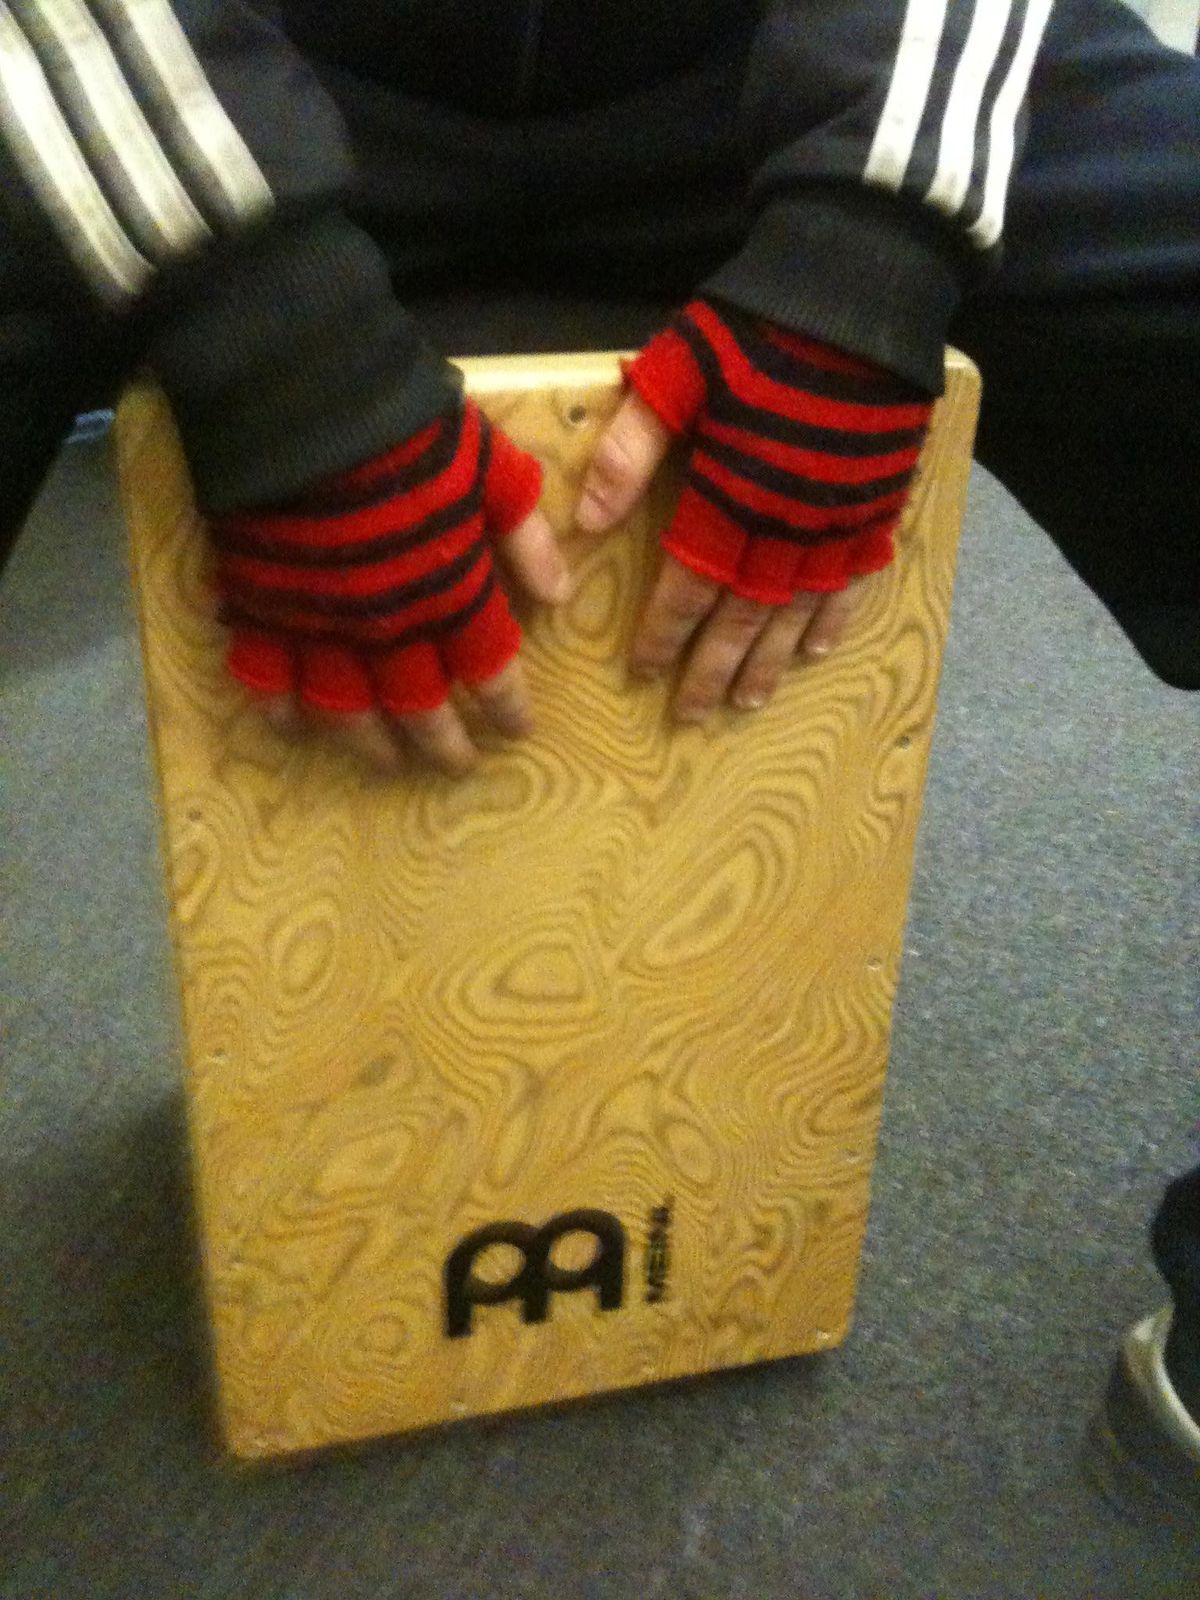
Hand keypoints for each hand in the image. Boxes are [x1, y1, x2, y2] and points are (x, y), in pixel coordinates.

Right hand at [210, 399, 569, 774]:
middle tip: (458, 765)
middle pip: (418, 707)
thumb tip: (559, 595)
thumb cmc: (409, 428)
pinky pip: (264, 676)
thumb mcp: (490, 465)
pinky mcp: (260, 606)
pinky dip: (277, 707)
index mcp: (450, 591)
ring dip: (368, 744)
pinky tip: (291, 726)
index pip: (488, 669)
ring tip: (387, 762)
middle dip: (443, 743)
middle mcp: (388, 625)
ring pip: (345, 709)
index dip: (506, 706)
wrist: (304, 401)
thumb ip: (523, 532)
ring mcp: (319, 622)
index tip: (519, 731)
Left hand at [575, 300, 931, 722]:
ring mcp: (837, 519)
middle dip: (713, 667)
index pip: (689, 585)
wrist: (862, 288)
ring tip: (747, 701)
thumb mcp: (679, 370)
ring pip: (799, 610)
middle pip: (743, 615)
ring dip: (771, 660)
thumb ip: (631, 447)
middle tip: (692, 714)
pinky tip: (819, 650)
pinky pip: (855, 579)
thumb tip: (586, 523)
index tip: (644, 671)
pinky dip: (835, 619)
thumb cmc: (759, 326)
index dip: (665, 632)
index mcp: (730, 493)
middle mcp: (785, 522)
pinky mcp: (877, 503)